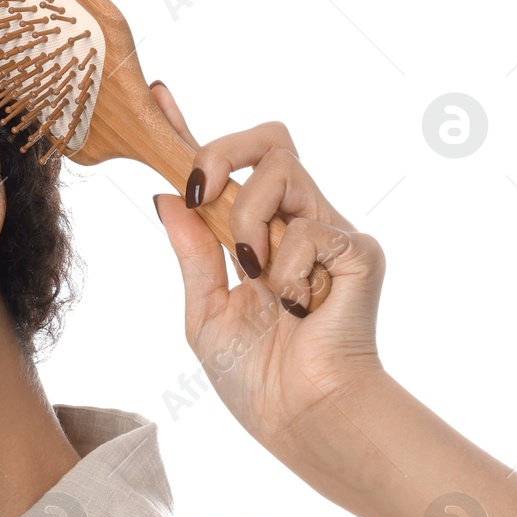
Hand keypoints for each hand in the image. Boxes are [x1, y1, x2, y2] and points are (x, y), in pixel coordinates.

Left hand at [148, 80, 388, 457]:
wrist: (302, 418)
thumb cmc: (258, 378)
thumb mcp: (205, 311)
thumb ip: (191, 251)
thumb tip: (164, 197)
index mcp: (254, 236)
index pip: (225, 170)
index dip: (190, 132)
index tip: (157, 98)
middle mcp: (294, 224)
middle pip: (268, 139)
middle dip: (222, 150)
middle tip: (199, 188)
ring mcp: (330, 232)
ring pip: (282, 170)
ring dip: (248, 220)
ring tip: (256, 276)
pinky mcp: (359, 249)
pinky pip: (309, 226)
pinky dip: (287, 268)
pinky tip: (297, 306)